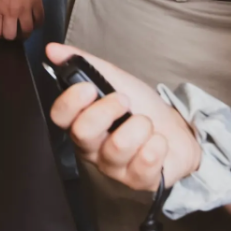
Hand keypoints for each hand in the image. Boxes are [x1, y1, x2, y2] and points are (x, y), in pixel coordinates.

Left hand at [0, 0, 43, 38]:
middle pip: (11, 36)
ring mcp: (25, 9)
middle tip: (13, 33)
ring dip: (25, 33)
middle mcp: (10, 12)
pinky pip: (40, 20)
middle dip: (11, 37)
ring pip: (27, 31)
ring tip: (24, 30)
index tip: (1, 35)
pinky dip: (38, 24)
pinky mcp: (37, 3)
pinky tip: (35, 22)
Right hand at [43, 44, 201, 192]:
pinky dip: (157, 147)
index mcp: (82, 122)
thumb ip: (84, 64)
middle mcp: (92, 148)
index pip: (59, 116)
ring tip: (147, 123)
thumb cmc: (141, 107)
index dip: (71, 101)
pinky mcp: (139, 180)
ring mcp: (114, 167)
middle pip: (82, 133)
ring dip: (140, 126)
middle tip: (126, 101)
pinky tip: (158, 142)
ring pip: (116, 148)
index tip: (90, 88)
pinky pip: (143, 166)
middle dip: (108, 110)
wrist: (178, 130)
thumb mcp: (115, 79)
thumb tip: (53, 49)